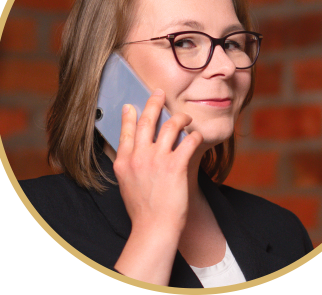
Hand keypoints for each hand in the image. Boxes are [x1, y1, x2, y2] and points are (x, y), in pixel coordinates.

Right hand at [113, 88, 202, 234]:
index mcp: (124, 161)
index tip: (132, 105)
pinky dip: (194, 136)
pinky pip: (188, 141)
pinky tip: (197, 136)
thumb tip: (132, 148)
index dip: (129, 116)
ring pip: (170, 126)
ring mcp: (156, 160)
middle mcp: (138, 156)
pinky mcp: (175, 165)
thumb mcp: (125, 184)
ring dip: (180, 118)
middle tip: (160, 93)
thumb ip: (128, 163)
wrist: (154, 228)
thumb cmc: (143, 209)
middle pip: (146, 121)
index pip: (126, 131)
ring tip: (186, 117)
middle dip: (154, 103)